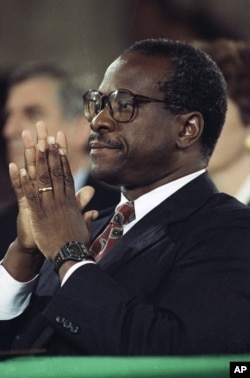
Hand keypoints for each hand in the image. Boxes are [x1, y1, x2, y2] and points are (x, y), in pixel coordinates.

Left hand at [11, 121, 96, 260]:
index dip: (62, 157)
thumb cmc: (78, 241)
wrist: (71, 255)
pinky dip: (25, 182)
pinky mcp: (39, 214)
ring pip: (44, 179)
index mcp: (71, 200)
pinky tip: (19, 169)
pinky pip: (31, 195)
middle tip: (47, 133)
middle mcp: (61, 198)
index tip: (59, 142)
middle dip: (51, 151)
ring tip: (36, 143)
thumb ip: (86, 215)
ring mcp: (50, 205)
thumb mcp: (84, 226)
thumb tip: (93, 209)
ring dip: (39, 160)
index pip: (66, 174)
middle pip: (55, 171)